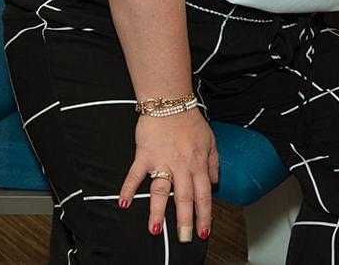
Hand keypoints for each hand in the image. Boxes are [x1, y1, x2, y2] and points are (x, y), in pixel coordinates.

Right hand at [118, 110, 218, 242]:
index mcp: (197, 163)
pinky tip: (123, 204)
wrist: (170, 100)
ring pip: (161, 189)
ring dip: (157, 210)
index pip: (203, 194)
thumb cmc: (189, 119)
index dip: (205, 214)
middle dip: (186, 220)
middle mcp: (181, 165)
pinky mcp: (144, 155)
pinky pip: (135, 174)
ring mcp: (162, 160)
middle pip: (184, 197)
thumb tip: (215, 182)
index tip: (204, 231)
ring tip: (155, 229)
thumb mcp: (210, 139)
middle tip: (185, 238)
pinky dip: (127, 188)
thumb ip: (214, 162)